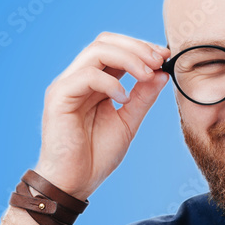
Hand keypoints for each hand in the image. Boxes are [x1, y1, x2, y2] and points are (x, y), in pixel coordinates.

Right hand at [32, 32, 170, 200]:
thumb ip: (143, 97)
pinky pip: (87, 76)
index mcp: (93, 82)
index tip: (165, 57)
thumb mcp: (128, 122)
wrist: (74, 183)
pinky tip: (123, 98)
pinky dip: (110, 82)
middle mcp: (78, 78)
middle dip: (137, 47)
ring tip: (147, 74)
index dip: (141, 48)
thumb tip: (162, 73)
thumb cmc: (95, 156)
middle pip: (105, 42)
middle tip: (160, 60)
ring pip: (96, 51)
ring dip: (128, 58)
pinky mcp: (58, 97)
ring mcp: (66, 85)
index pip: (115, 49)